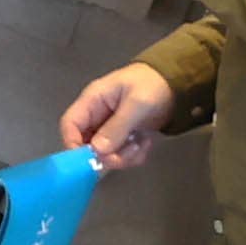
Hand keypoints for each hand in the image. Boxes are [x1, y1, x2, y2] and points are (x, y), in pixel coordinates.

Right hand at [61, 62, 175, 169]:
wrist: (176, 84)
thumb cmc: (152, 86)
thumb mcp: (136, 104)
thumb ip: (116, 127)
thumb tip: (97, 150)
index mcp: (92, 101)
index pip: (70, 124)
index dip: (73, 143)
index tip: (89, 160)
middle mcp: (96, 116)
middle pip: (86, 143)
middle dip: (105, 155)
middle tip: (125, 156)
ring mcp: (109, 127)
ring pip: (104, 153)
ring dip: (123, 156)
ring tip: (141, 144)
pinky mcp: (123, 136)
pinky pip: (120, 154)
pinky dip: (134, 155)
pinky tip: (145, 142)